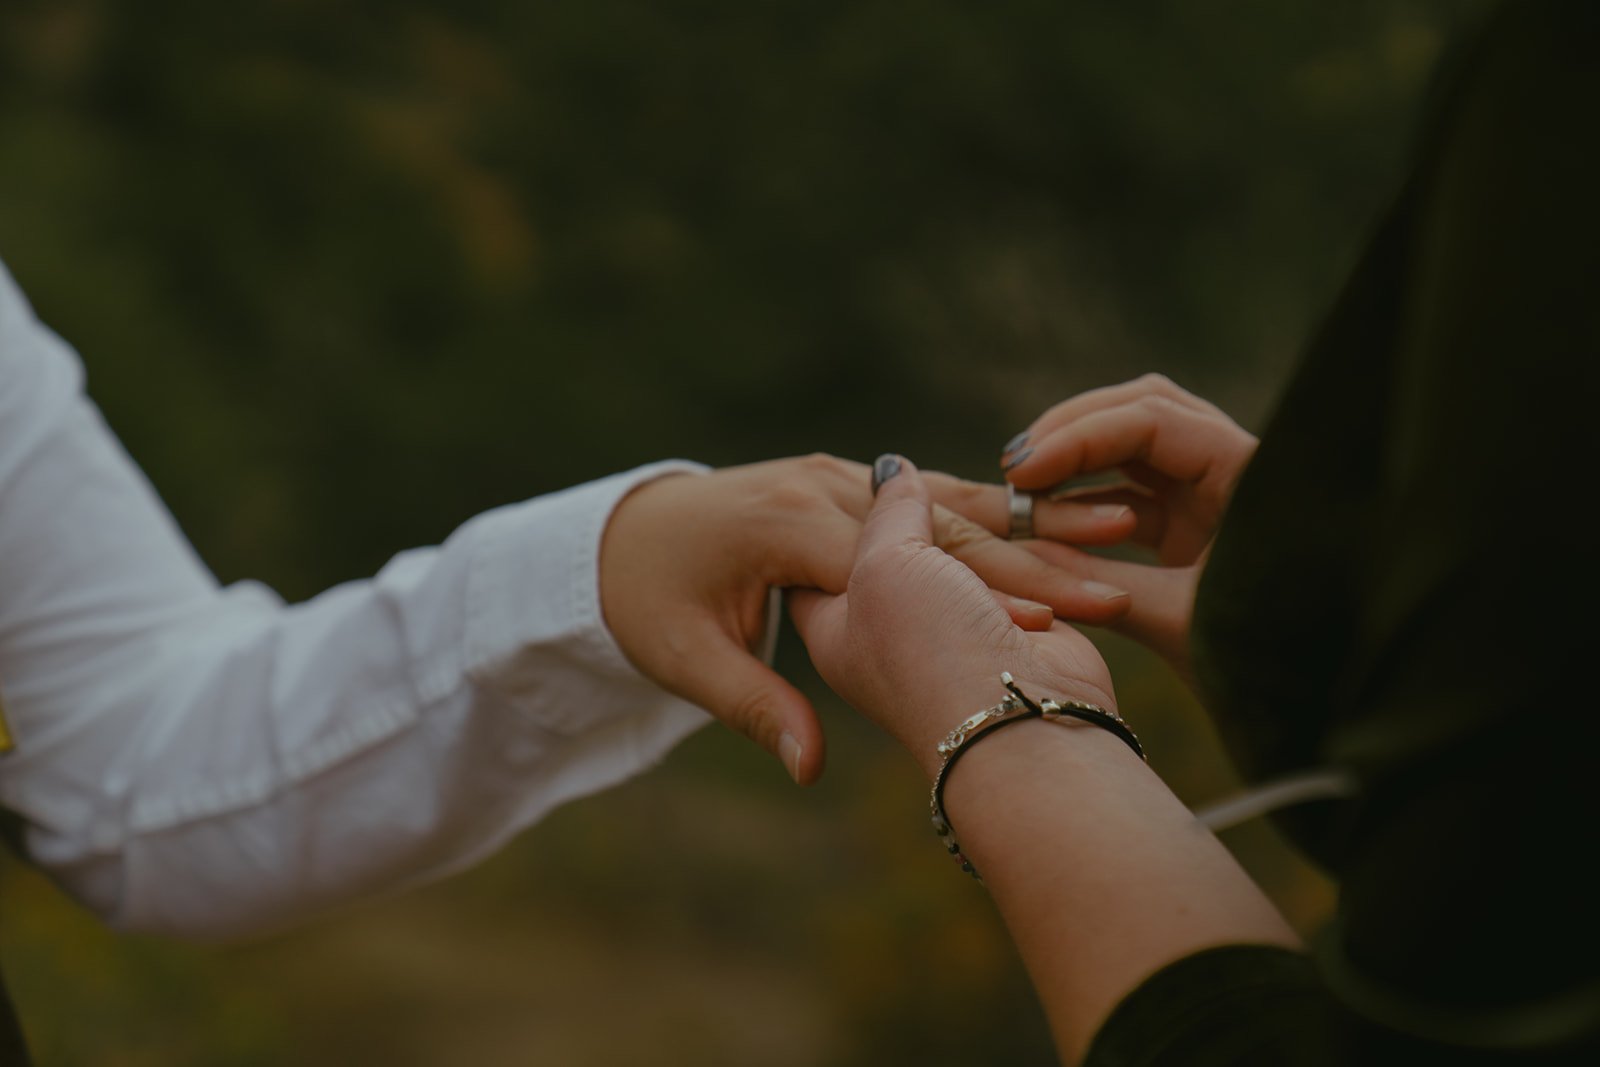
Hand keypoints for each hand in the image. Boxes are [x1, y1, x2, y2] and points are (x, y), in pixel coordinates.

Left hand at [600, 454, 1133, 783]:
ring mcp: (849, 488)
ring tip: (1126, 522)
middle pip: (944, 520)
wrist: (628, 541)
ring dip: (1042, 521)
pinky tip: (1089, 518)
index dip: (981, 585)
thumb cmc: (656, 604)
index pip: (901, 556)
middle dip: (1029, 550)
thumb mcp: (693, 658)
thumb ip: (760, 704)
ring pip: (961, 500)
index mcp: (786, 527)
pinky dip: (1018, 514)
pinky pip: (952, 499)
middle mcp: (824, 494)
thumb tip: (805, 772)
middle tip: (1114, 568)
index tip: (1046, 617)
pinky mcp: (863, 494)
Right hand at [1001, 374, 1256, 679]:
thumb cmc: (1272, 667)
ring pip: (1138, 443)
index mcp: (1249, 476)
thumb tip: (1019, 547)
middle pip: (1145, 409)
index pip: (1152, 419)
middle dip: (1074, 429)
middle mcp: (1237, 468)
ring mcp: (1220, 492)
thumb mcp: (1179, 625)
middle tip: (1017, 466)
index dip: (1078, 437)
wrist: (1326, 703)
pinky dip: (1089, 495)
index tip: (1020, 472)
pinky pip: (1137, 489)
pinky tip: (1046, 517)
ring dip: (1079, 457)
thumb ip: (1097, 581)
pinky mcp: (1202, 522)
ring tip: (1025, 485)